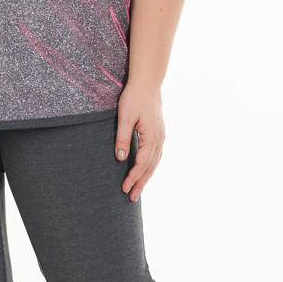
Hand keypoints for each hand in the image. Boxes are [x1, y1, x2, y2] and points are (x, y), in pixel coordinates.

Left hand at [115, 82, 164, 201]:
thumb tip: (121, 159)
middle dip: (141, 183)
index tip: (124, 188)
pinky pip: (155, 155)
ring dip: (146, 177)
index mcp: (152, 136)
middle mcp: (159, 139)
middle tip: (131, 198)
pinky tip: (144, 171)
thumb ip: (122, 138)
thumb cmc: (134, 98)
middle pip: (151, 167)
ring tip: (137, 190)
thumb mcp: (124, 117)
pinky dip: (150, 167)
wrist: (147, 83)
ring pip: (155, 162)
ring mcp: (161, 136)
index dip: (133, 177)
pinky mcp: (158, 133)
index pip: (142, 163)